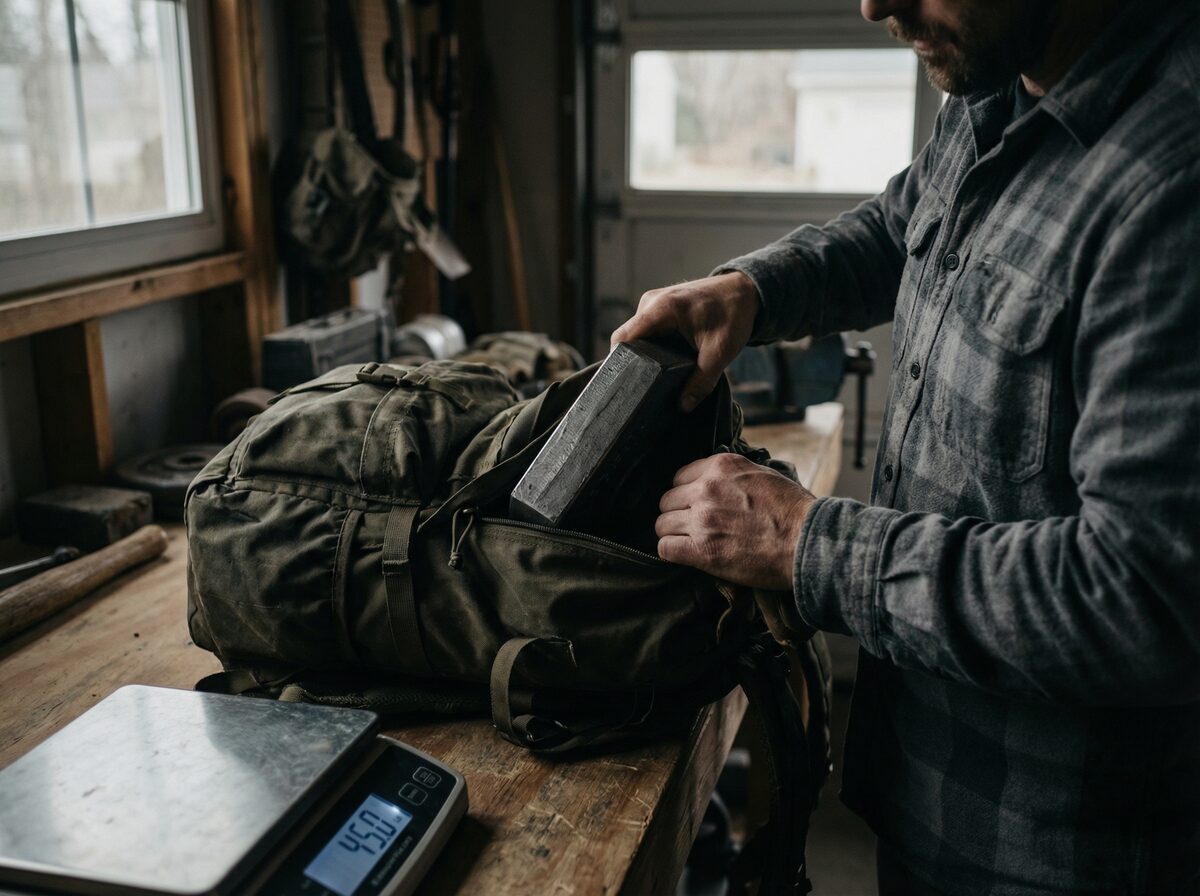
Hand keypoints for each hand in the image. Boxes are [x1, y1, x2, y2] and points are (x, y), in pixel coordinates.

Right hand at [610, 271, 758, 411]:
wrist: (744, 291)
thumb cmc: (733, 314)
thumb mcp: (720, 352)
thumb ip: (702, 381)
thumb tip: (684, 406)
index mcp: (662, 308)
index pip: (624, 338)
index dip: (620, 362)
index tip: (626, 383)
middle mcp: (651, 302)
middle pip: (627, 338)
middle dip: (633, 362)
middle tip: (644, 386)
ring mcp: (653, 302)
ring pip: (636, 335)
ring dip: (643, 354)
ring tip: (654, 375)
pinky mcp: (658, 306)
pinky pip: (645, 329)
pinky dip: (650, 345)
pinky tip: (661, 360)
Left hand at [655, 453, 814, 590]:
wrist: (807, 541)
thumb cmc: (794, 511)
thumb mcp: (763, 474)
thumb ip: (733, 474)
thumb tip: (717, 480)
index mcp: (721, 467)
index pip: (680, 477)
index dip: (686, 494)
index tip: (696, 505)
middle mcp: (707, 489)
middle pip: (667, 500)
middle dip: (678, 514)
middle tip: (694, 526)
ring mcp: (702, 519)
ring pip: (662, 524)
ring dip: (674, 533)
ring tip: (691, 542)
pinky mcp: (702, 550)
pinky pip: (665, 548)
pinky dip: (672, 552)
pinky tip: (686, 554)